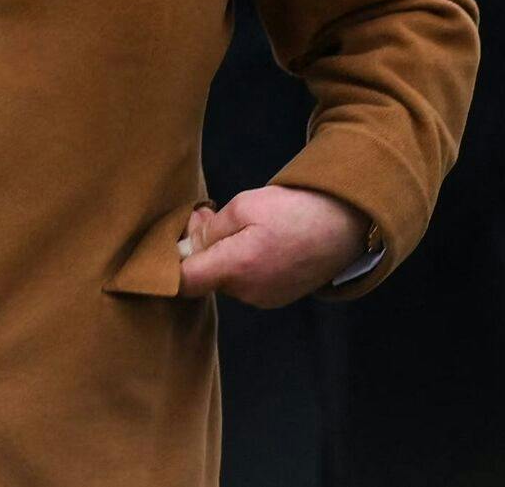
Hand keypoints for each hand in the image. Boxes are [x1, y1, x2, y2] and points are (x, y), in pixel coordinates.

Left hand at [178, 186, 371, 307]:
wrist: (344, 225)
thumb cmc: (293, 211)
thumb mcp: (243, 206)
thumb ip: (209, 230)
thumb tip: (188, 245)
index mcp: (237, 268)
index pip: (183, 281)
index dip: (165, 266)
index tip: (161, 246)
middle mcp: (249, 292)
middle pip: (203, 276)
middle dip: (196, 247)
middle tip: (204, 215)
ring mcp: (264, 298)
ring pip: (223, 277)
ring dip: (218, 252)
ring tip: (232, 222)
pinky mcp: (276, 296)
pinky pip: (243, 280)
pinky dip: (238, 261)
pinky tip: (251, 238)